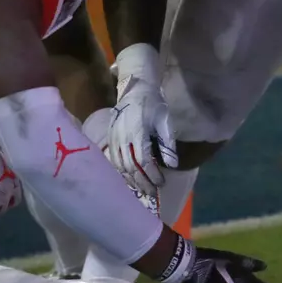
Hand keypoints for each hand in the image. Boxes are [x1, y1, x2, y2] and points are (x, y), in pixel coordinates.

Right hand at [107, 44, 177, 196]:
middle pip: (131, 166)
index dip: (152, 174)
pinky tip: (129, 178)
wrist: (135, 89)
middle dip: (142, 182)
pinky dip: (121, 172)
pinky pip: (113, 160)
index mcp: (137, 132)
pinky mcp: (110, 138)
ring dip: (131, 179)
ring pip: (120, 165)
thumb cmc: (153, 104)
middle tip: (152, 193)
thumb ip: (168, 143)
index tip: (161, 183)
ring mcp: (114, 138)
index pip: (143, 160)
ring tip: (141, 189)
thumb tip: (172, 165)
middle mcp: (123, 137)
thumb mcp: (165, 121)